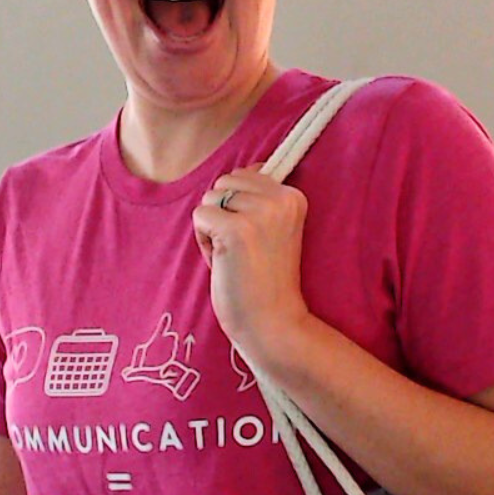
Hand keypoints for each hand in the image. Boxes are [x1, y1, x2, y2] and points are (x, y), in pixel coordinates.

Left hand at [192, 167, 311, 368]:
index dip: (238, 206)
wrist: (271, 321)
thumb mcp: (273, 228)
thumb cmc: (264, 279)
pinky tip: (222, 261)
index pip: (247, 174)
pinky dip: (203, 240)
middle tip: (240, 248)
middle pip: (225, 181)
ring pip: (210, 197)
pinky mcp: (235, 229)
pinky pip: (200, 215)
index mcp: (293, 197)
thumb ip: (259, 200)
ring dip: (212, 227)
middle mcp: (281, 199)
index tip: (254, 238)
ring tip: (232, 255)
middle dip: (222, 212)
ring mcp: (259, 213)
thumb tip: (237, 174)